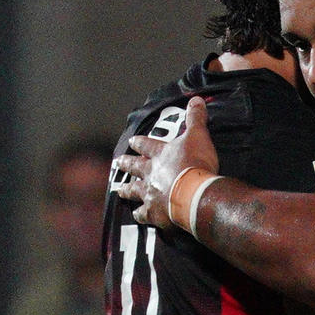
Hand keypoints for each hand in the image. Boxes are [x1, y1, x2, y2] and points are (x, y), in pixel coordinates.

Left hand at [113, 98, 218, 224]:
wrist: (194, 193)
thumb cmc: (196, 164)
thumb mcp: (198, 136)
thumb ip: (196, 119)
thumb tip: (196, 99)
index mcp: (160, 155)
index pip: (146, 145)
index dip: (139, 142)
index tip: (131, 141)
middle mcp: (151, 173)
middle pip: (135, 167)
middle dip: (126, 164)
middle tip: (116, 162)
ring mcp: (150, 193)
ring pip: (134, 191)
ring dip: (127, 190)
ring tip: (120, 191)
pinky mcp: (154, 213)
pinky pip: (143, 214)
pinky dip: (140, 215)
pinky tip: (137, 215)